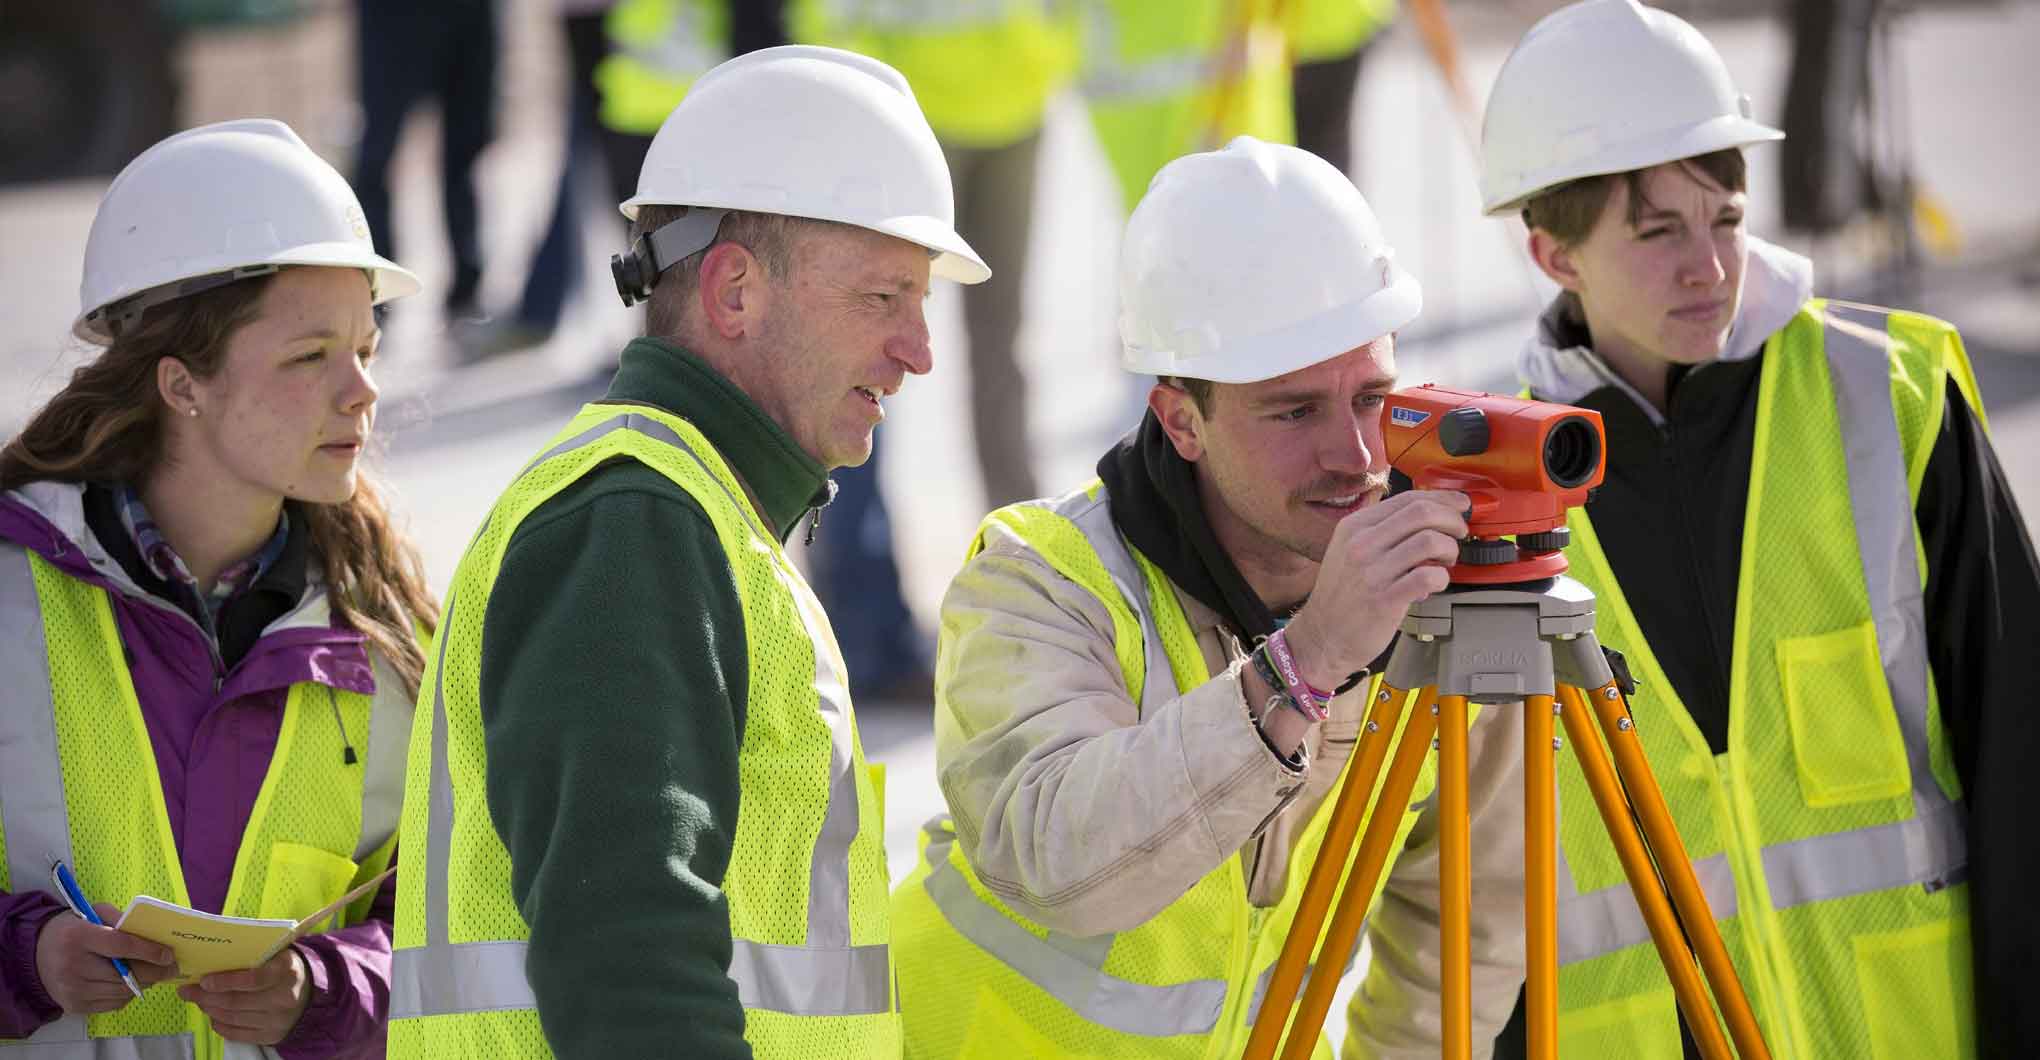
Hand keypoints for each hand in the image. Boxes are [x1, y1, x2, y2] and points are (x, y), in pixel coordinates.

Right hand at [33, 905, 176, 1013]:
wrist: (36, 954)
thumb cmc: (73, 929)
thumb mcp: (92, 913)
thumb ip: (120, 920)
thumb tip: (153, 935)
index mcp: (78, 937)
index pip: (120, 946)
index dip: (148, 951)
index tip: (168, 954)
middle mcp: (72, 966)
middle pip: (124, 974)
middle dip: (153, 971)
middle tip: (172, 967)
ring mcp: (72, 989)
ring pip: (121, 992)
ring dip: (144, 984)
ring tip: (156, 974)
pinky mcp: (74, 1006)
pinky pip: (112, 1004)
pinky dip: (127, 994)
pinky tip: (132, 983)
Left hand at [178, 945, 312, 1045]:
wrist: (309, 991)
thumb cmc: (283, 966)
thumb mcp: (275, 953)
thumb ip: (251, 954)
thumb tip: (210, 959)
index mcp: (286, 972)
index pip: (253, 980)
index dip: (225, 981)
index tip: (204, 980)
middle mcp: (285, 998)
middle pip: (236, 1001)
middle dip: (206, 997)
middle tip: (188, 991)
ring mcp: (278, 1020)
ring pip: (233, 1018)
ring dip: (209, 1009)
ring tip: (198, 1000)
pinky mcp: (272, 1036)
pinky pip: (237, 1033)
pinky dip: (219, 1024)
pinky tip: (213, 1014)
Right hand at [1287, 490, 1469, 684]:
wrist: (1323, 637)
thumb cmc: (1342, 596)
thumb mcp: (1349, 550)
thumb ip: (1383, 531)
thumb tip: (1428, 515)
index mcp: (1354, 527)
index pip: (1408, 498)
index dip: (1443, 499)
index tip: (1459, 505)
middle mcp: (1361, 544)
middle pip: (1422, 513)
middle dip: (1452, 520)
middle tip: (1459, 532)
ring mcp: (1372, 572)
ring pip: (1429, 541)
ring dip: (1450, 549)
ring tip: (1446, 561)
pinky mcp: (1384, 600)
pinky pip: (1427, 576)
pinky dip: (1442, 577)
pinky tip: (1436, 583)